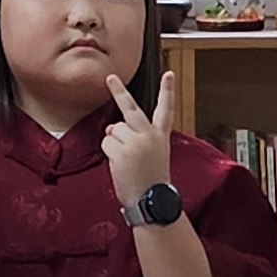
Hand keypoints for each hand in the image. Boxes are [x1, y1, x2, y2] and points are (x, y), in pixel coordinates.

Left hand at [99, 74, 175, 205]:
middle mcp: (149, 135)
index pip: (166, 110)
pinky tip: (121, 166)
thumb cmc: (151, 181)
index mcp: (160, 137)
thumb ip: (133, 138)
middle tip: (110, 77)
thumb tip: (111, 128)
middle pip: (131, 109)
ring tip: (127, 162)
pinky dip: (109, 154)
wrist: (152, 201)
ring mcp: (136, 142)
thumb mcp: (150, 155)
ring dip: (114, 144)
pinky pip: (106, 144)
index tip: (169, 74)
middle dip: (119, 91)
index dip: (168, 91)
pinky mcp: (123, 151)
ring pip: (113, 131)